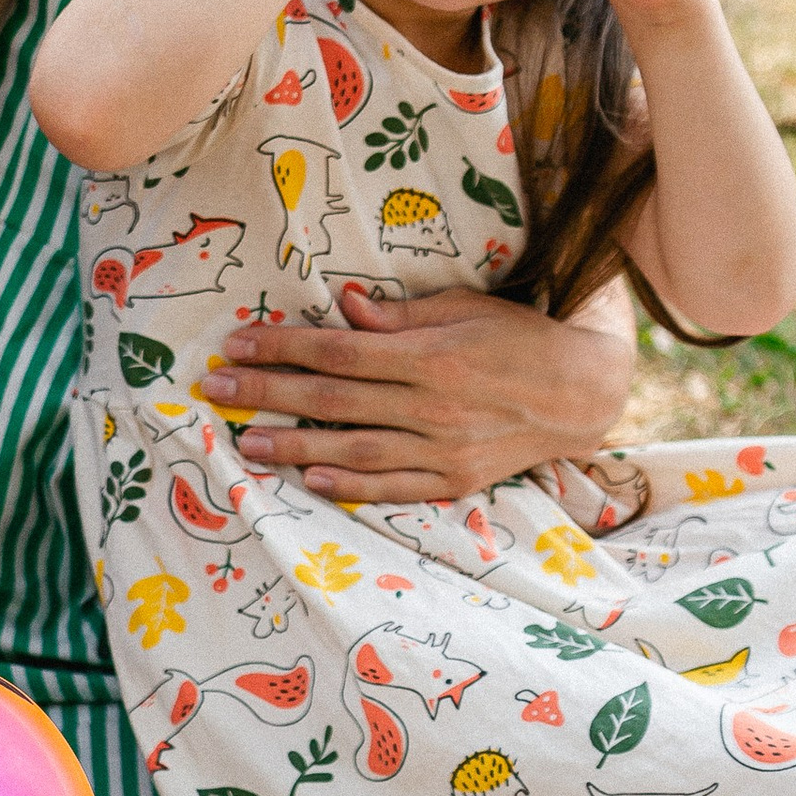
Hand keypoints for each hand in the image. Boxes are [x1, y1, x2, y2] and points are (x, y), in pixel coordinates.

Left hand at [208, 284, 634, 501]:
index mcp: (430, 355)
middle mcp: (432, 407)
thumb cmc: (517, 337)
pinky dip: (350, 486)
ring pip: (353, 450)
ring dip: (293, 447)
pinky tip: (310, 480)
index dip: (281, 346)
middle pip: (332, 399)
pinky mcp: (454, 482)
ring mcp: (443, 450)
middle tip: (215, 389)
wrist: (580, 394)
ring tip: (244, 442)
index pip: (337, 350)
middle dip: (266, 393)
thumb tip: (342, 306)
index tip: (236, 342)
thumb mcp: (465, 308)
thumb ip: (401, 314)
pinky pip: (393, 488)